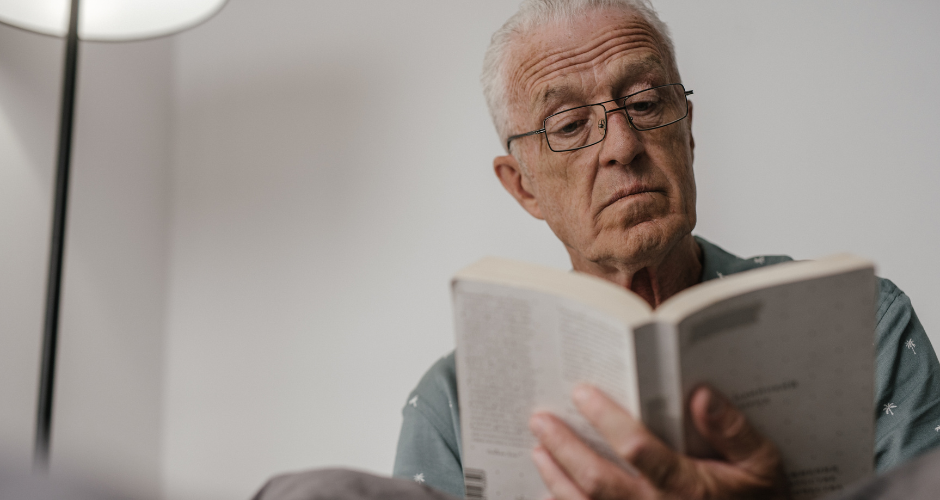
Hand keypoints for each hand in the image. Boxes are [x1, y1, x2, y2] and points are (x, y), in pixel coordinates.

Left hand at [528, 384, 787, 498]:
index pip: (638, 450)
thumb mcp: (762, 465)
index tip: (580, 392)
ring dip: (557, 478)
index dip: (606, 420)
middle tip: (540, 418)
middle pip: (598, 481)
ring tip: (538, 448)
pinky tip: (552, 486)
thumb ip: (734, 429)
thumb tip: (700, 393)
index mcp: (689, 488)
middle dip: (565, 448)